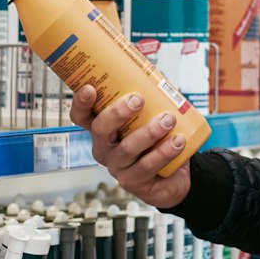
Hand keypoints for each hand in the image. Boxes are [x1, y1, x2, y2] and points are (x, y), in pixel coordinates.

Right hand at [70, 85, 191, 208]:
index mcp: (103, 129)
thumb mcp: (151, 118)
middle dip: (117, 113)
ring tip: (168, 120)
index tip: (90, 88)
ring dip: (149, 132)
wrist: (176, 175)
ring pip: (127, 148)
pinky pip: (146, 166)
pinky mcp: (132, 182)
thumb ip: (150, 98)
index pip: (82, 116)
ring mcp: (117, 167)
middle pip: (100, 130)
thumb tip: (158, 76)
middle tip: (138, 100)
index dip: (81, 103)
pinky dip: (164, 152)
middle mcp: (104, 148)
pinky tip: (177, 142)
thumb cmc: (159, 141)